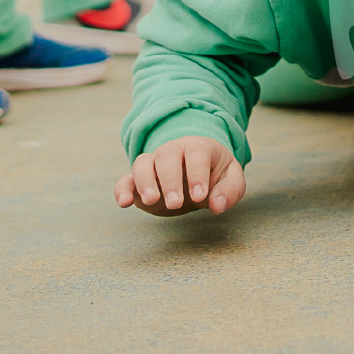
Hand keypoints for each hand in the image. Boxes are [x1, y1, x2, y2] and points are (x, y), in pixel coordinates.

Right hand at [114, 135, 246, 216]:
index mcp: (198, 147)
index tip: (199, 197)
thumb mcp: (231, 180)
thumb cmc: (216, 175)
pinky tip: (124, 203)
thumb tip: (216, 205)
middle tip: (176, 204)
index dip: (197, 174)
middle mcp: (173, 152)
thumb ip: (230, 191)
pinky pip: (126, 179)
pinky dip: (122, 189)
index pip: (196, 153)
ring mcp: (154, 164)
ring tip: (152, 201)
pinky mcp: (139, 182)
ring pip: (143, 163)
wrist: (198, 176)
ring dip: (145, 181)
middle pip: (167, 155)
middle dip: (170, 179)